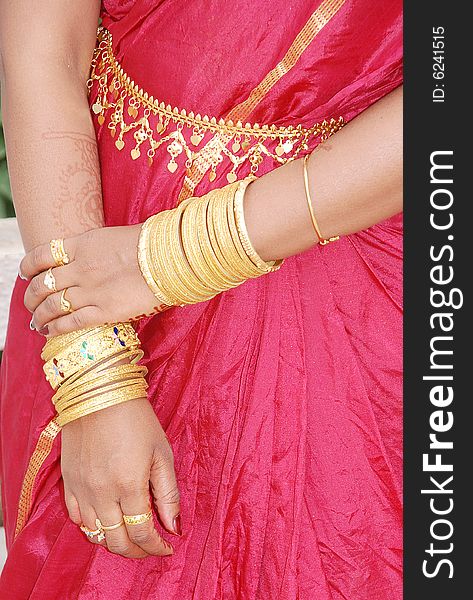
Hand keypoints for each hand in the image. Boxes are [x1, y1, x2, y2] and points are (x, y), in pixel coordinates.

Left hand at [20, 225, 163, 335]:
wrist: (170, 258)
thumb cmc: (149, 245)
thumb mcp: (112, 238)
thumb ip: (93, 250)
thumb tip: (84, 259)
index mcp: (82, 245)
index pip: (41, 255)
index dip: (28, 267)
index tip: (26, 274)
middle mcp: (81, 268)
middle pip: (42, 283)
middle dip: (31, 296)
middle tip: (31, 303)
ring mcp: (91, 291)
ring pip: (52, 305)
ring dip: (40, 315)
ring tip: (37, 321)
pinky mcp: (105, 311)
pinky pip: (71, 322)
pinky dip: (56, 328)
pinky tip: (50, 331)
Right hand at [63, 397, 181, 557]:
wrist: (99, 392)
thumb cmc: (136, 418)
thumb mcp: (162, 453)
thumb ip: (168, 493)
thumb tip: (174, 526)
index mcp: (129, 485)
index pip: (143, 533)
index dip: (157, 546)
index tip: (168, 546)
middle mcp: (101, 493)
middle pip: (117, 541)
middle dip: (136, 551)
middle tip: (150, 546)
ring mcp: (81, 489)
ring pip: (94, 534)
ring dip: (114, 541)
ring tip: (130, 535)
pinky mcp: (67, 481)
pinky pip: (76, 518)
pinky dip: (92, 527)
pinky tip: (106, 521)